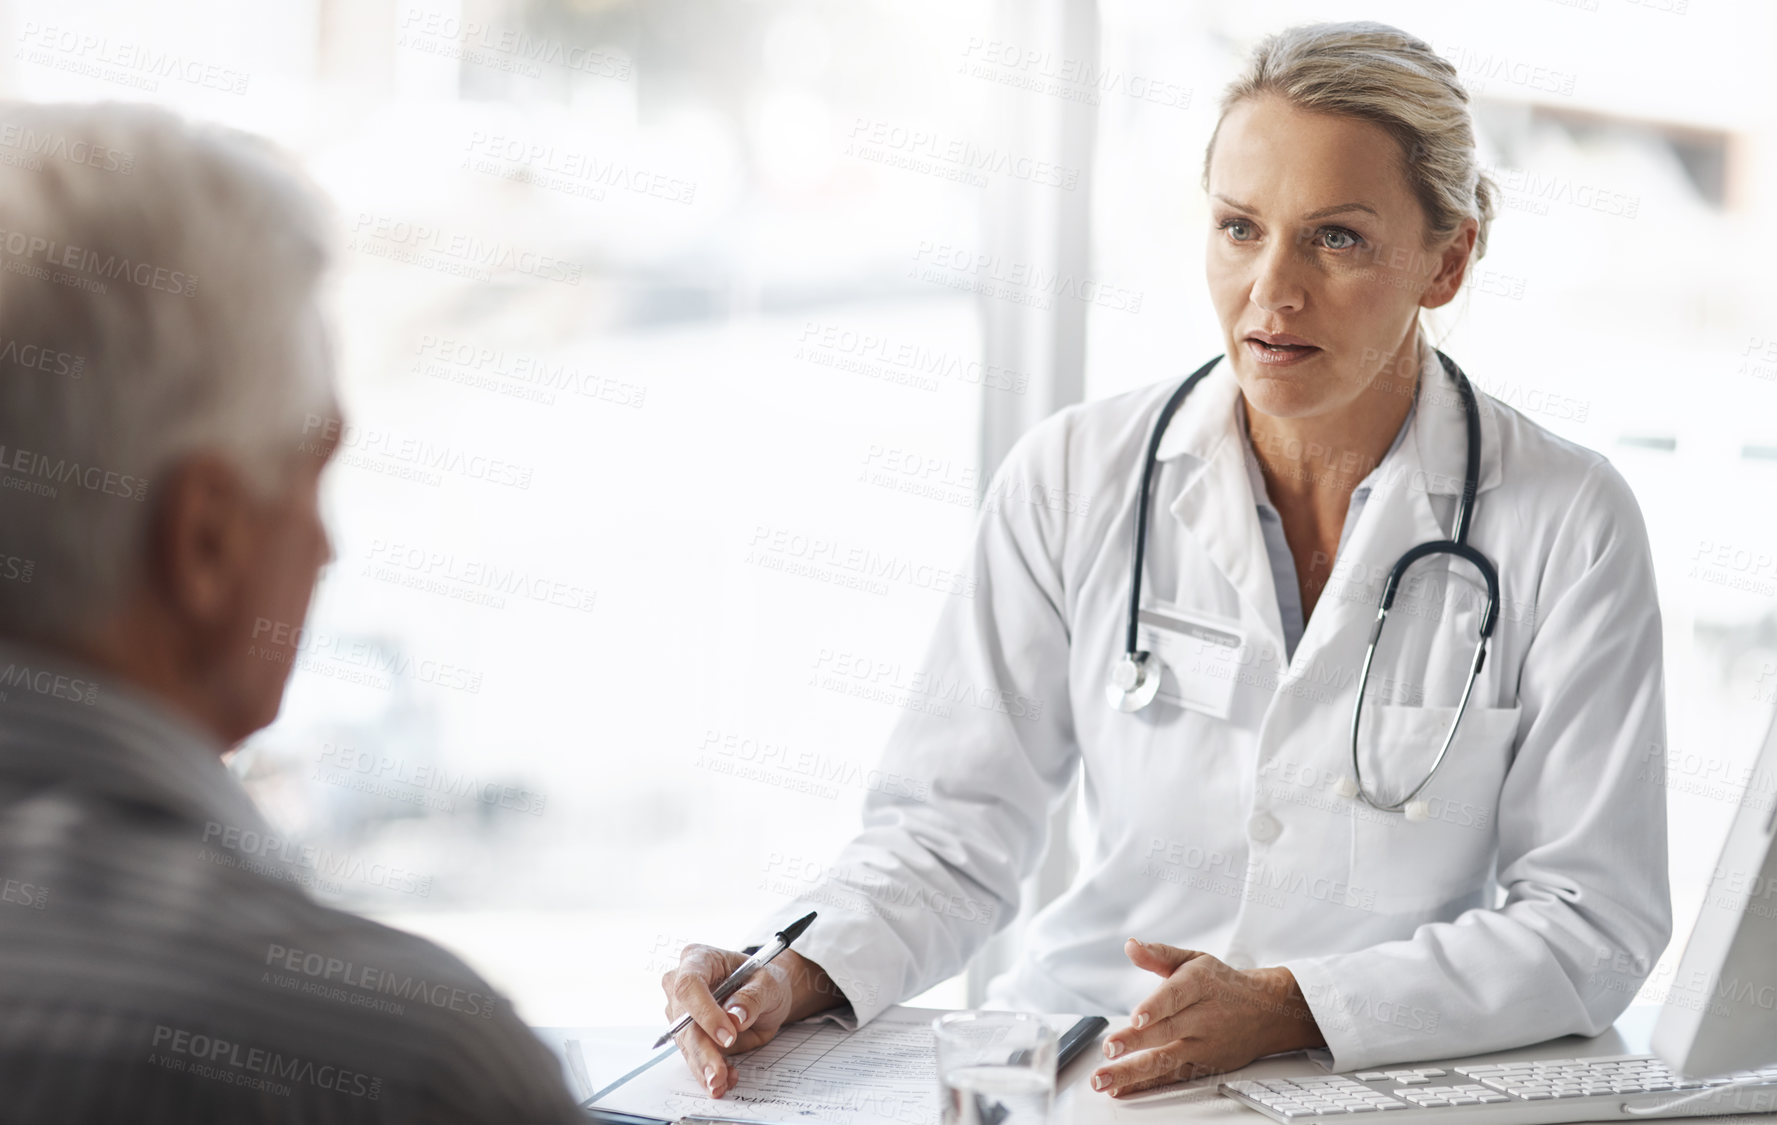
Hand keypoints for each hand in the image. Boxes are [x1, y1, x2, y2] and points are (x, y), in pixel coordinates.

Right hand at [661, 945, 840, 1097]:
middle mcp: (682, 984)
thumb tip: (734, 1017)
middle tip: (718, 1074)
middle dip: (702, 1051)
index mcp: (699, 959)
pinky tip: (724, 1081)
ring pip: (687, 1044)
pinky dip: (708, 1072)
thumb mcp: (768, 983)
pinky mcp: (688, 1035)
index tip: (728, 1035)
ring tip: (722, 1083)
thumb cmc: (763, 981)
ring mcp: (682, 1012)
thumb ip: (752, 997)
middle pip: (683, 1021)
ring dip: (704, 1067)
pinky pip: (694, 1056)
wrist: (766, 997)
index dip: (704, 1012)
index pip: (689, 984)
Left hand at [1089, 939, 1323, 1097]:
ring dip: (1131, 1073)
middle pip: (1167, 1031)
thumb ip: (1159, 954)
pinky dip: (1145, 1086)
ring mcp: (1202, 1046)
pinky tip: (1121, 1089)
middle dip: (1136, 1042)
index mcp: (1199, 985)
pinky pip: (1171, 1078)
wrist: (1266, 1013)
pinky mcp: (1201, 1067)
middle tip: (1110, 1048)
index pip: (1176, 996)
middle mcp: (1202, 1018)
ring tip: (1104, 1079)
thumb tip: (1130, 946)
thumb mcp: (1194, 960)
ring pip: (1165, 1061)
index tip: (1135, 1018)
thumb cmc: (1222, 983)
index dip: (1156, 1007)